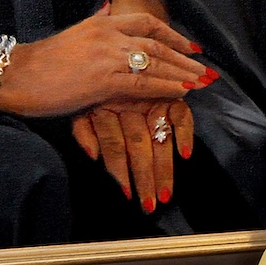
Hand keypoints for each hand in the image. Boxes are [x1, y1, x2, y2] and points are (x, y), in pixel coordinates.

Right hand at [0, 9, 213, 118]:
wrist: (15, 75)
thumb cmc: (39, 63)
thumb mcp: (72, 34)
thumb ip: (93, 22)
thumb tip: (106, 8)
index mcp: (100, 22)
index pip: (145, 22)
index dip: (172, 33)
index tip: (190, 45)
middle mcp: (108, 34)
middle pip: (156, 42)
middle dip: (184, 56)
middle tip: (206, 68)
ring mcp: (107, 56)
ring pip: (155, 62)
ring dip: (183, 72)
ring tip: (203, 81)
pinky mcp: (103, 79)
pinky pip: (144, 82)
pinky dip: (167, 86)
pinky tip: (183, 92)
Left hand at [72, 98, 194, 212]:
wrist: (109, 60)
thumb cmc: (93, 92)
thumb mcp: (80, 108)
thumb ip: (82, 130)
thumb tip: (92, 154)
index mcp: (105, 107)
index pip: (113, 143)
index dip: (118, 169)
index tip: (125, 195)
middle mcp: (129, 103)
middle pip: (137, 145)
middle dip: (143, 176)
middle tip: (149, 204)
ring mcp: (152, 99)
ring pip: (158, 137)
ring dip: (163, 167)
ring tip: (166, 193)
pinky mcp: (171, 95)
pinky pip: (181, 115)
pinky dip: (184, 133)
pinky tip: (185, 154)